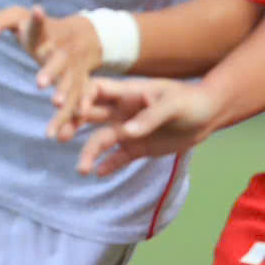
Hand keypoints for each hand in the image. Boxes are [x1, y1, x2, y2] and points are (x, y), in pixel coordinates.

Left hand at [0, 5, 107, 136]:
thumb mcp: (20, 18)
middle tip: (39, 84)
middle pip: (58, 61)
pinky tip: (76, 121)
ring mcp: (73, 68)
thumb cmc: (41, 30)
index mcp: (45, 34)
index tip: (38, 10)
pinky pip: (80, 99)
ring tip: (55, 105)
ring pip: (70, 82)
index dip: (38, 20)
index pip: (39, 26)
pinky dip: (79, 110)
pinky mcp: (82, 83)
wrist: (85, 36)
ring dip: (64, 93)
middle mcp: (61, 51)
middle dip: (50, 72)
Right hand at [73, 78, 222, 176]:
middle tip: (57, 136)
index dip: (80, 97)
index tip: (74, 110)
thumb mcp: (173, 105)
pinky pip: (118, 158)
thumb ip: (149, 118)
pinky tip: (98, 174)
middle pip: (89, 116)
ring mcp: (128, 130)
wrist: (208, 115)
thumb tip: (126, 132)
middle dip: (71, 124)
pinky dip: (108, 165)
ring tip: (82, 169)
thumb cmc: (191, 101)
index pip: (95, 91)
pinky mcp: (137, 148)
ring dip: (89, 153)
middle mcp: (121, 111)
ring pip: (101, 141)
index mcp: (127, 92)